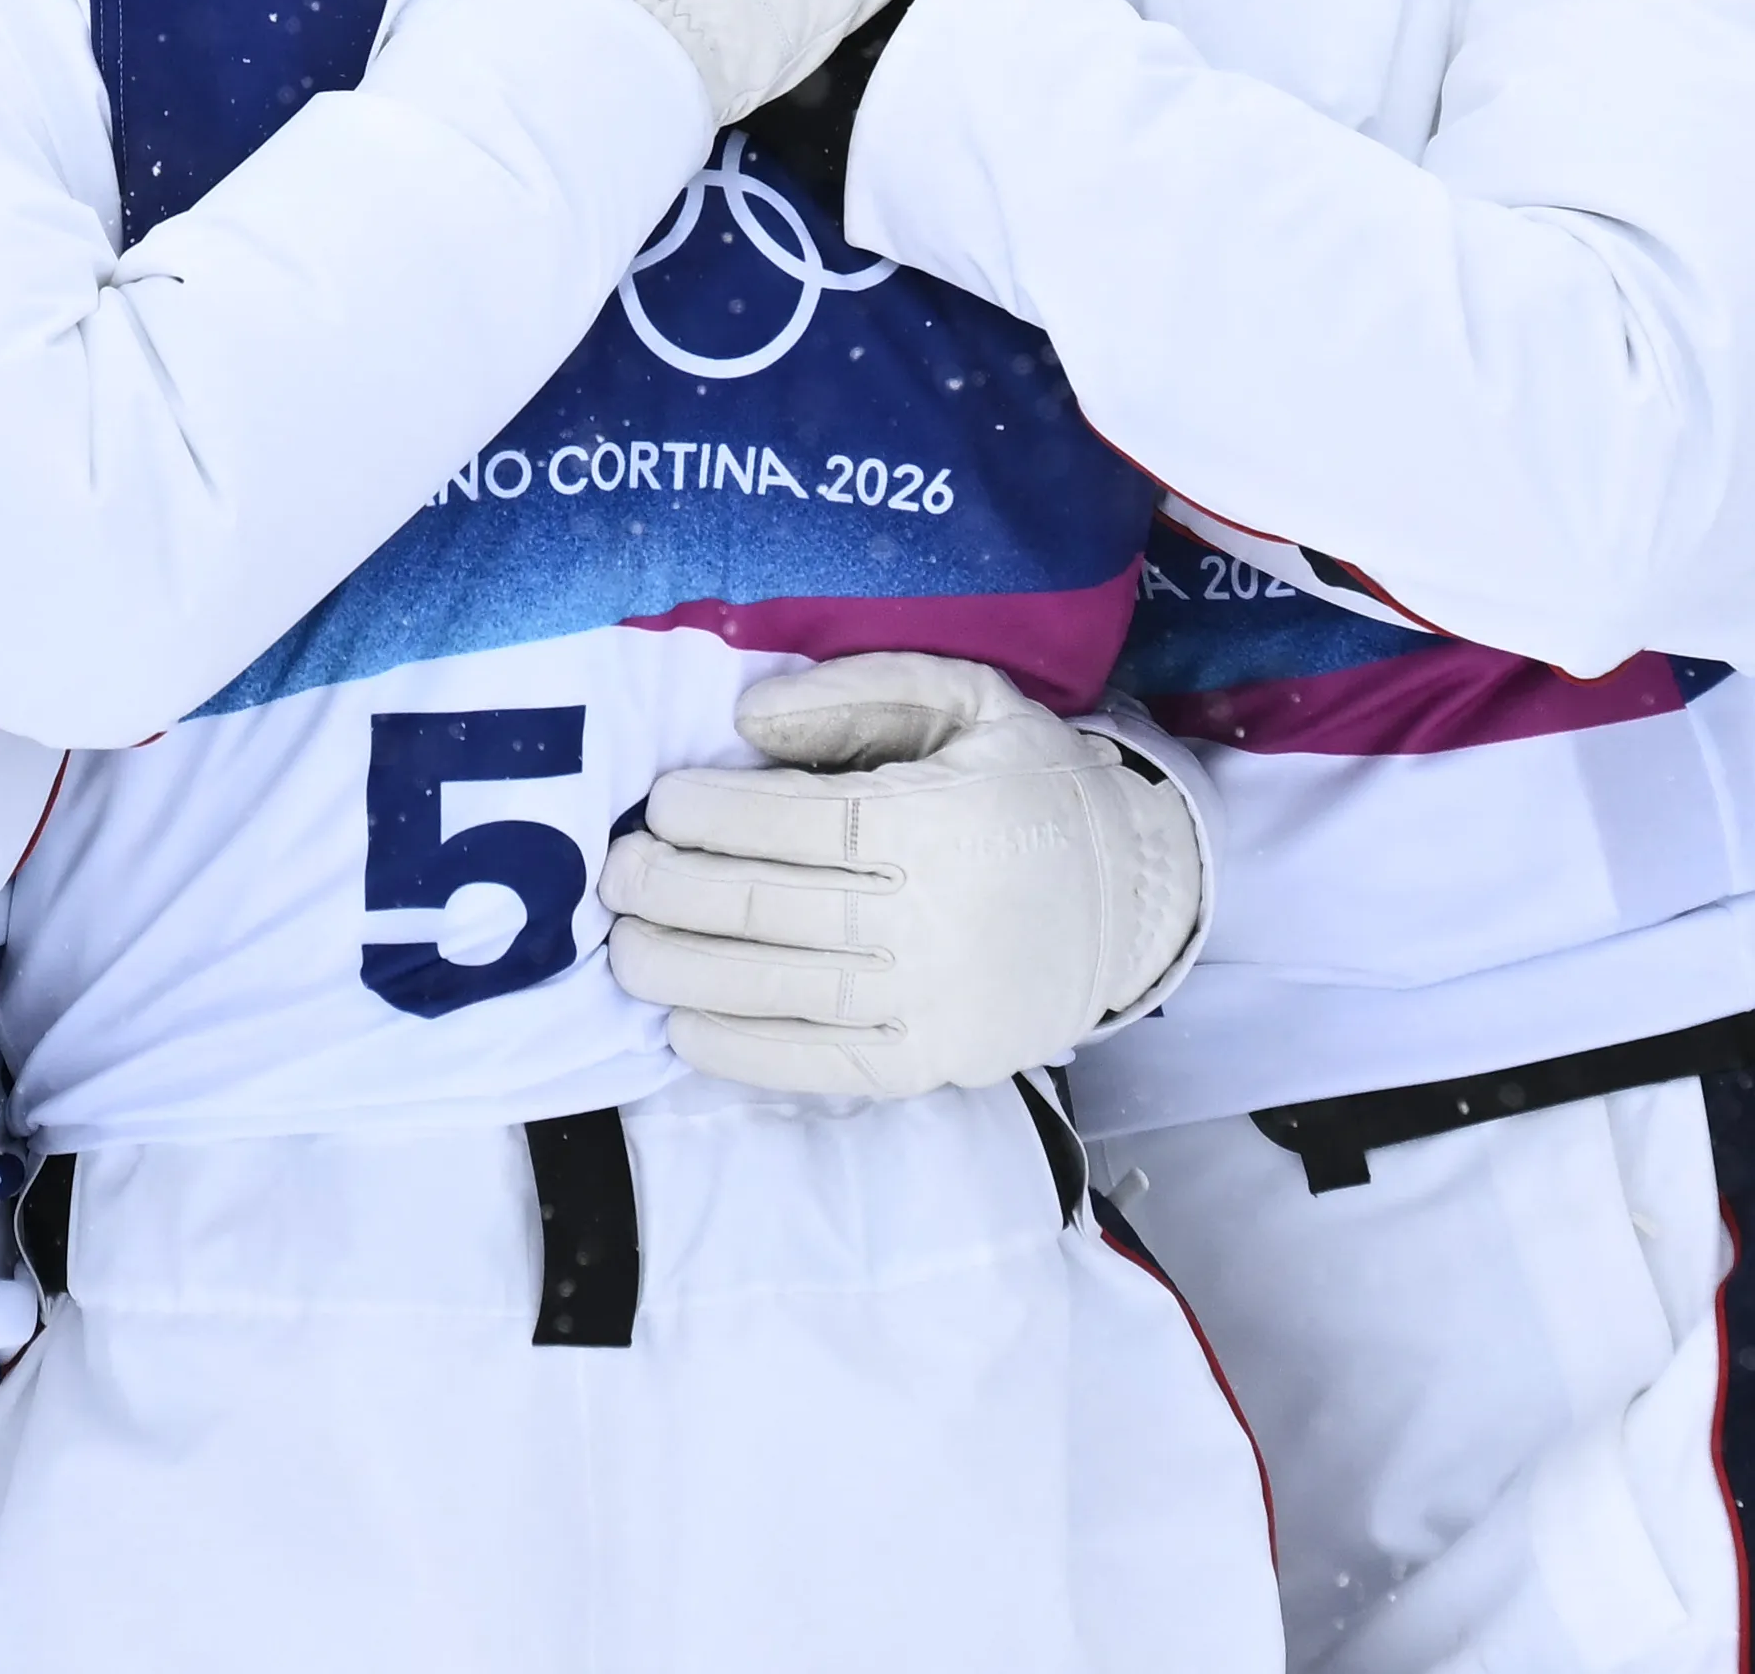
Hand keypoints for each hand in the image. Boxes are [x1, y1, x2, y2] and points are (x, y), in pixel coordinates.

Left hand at [602, 650, 1205, 1101]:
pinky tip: (682, 1029)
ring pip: (782, 989)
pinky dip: (743, 1053)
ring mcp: (933, 1000)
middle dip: (672, 890)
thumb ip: (862, 690)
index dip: (710, 813)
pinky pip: (821, 1064)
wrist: (1135, 896)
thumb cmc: (1029, 786)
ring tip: (625, 948)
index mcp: (939, 819)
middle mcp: (934, 915)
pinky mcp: (934, 1062)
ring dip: (684, 972)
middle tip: (618, 875)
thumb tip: (749, 718)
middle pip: (770, 906)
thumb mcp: (970, 700)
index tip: (661, 802)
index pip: (794, 820)